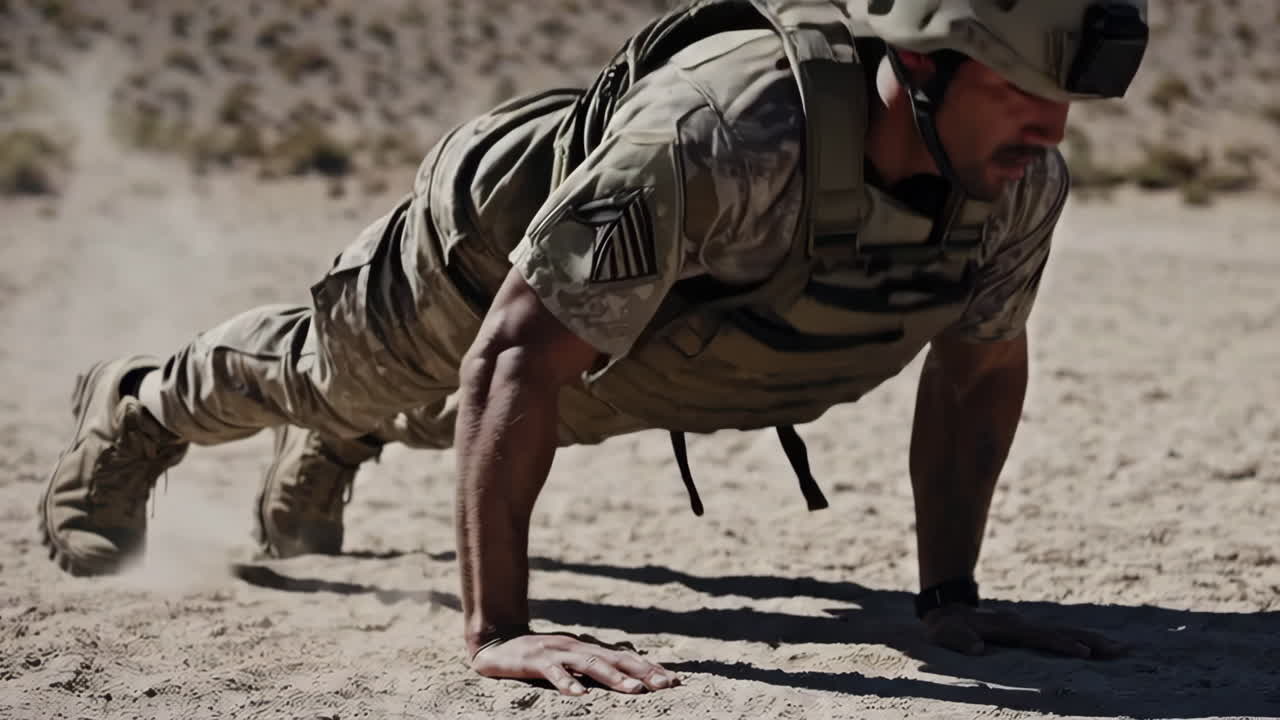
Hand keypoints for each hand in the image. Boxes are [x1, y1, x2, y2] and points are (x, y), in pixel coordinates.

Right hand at [470, 632, 680, 695]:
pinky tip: (579, 695)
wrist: (498, 641)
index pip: (625, 657)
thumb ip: (594, 664)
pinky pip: (554, 673)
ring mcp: (558, 653)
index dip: (650, 668)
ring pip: (591, 664)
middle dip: (643, 672)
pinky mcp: (537, 661)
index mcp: (588, 648)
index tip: (675, 680)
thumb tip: (626, 674)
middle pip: (616, 659)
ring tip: (635, 690)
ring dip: (614, 677)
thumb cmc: (538, 654)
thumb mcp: (570, 657)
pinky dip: (568, 683)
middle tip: (667, 685)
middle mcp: (578, 647)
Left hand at [924, 604, 1126, 658]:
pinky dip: (1084, 641)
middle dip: (1092, 640)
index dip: (1061, 644)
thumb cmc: (946, 627)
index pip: (1040, 636)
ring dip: (1094, 640)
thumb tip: (977, 649)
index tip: (1083, 652)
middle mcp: (1024, 624)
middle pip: (1063, 631)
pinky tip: (1103, 649)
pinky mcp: (1032, 632)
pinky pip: (1063, 636)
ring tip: (1123, 650)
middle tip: (1121, 650)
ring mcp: (1030, 626)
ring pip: (1068, 632)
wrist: (949, 609)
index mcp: (1008, 627)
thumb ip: (959, 640)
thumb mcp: (945, 633)